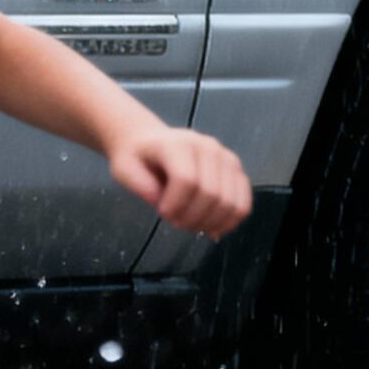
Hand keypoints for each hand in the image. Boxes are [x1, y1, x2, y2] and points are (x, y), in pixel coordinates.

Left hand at [108, 126, 252, 237]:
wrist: (149, 141)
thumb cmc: (137, 157)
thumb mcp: (125, 170)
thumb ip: (142, 187)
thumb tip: (165, 204)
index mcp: (178, 144)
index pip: (186, 180)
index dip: (175, 205)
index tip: (162, 213)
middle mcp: (208, 147)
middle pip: (212, 193)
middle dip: (193, 218)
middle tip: (176, 223)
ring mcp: (226, 157)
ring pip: (232, 201)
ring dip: (212, 223)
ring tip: (192, 226)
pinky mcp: (236, 169)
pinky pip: (243, 202)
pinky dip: (230, 221)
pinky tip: (212, 227)